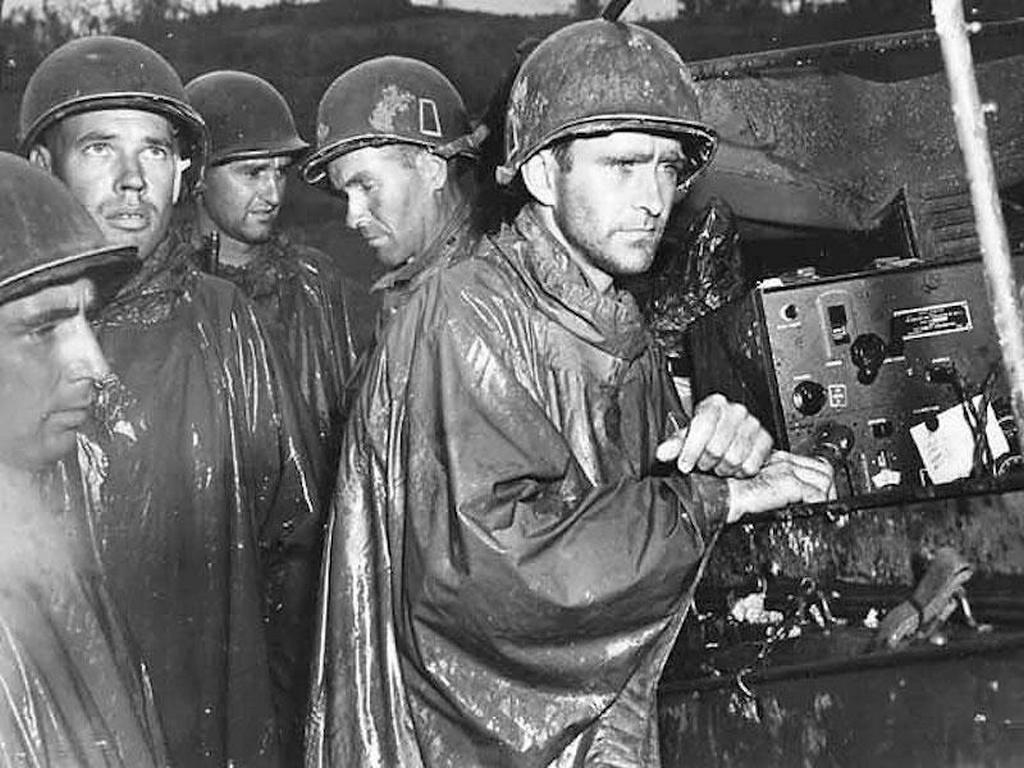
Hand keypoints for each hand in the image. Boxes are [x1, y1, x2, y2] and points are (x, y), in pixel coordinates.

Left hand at [655, 393, 772, 477]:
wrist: (734, 438)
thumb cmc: (709, 436)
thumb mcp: (688, 437)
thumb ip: (674, 444)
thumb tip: (662, 453)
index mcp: (715, 404)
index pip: (702, 426)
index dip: (691, 450)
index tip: (684, 465)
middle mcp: (736, 411)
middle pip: (716, 447)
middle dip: (706, 462)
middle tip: (704, 464)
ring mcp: (753, 425)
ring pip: (733, 458)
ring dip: (722, 469)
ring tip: (718, 465)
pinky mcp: (766, 440)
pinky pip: (750, 465)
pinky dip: (739, 472)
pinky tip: (734, 466)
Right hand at [725, 451, 835, 522]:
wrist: (721, 495)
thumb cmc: (731, 492)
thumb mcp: (757, 484)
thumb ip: (774, 485)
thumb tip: (790, 500)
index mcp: (776, 459)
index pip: (811, 463)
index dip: (821, 480)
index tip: (821, 494)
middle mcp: (783, 460)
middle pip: (822, 469)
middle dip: (829, 488)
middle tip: (826, 504)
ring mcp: (786, 469)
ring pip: (824, 479)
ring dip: (827, 496)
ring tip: (822, 509)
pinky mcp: (787, 482)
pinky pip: (816, 493)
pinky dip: (820, 504)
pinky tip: (813, 511)